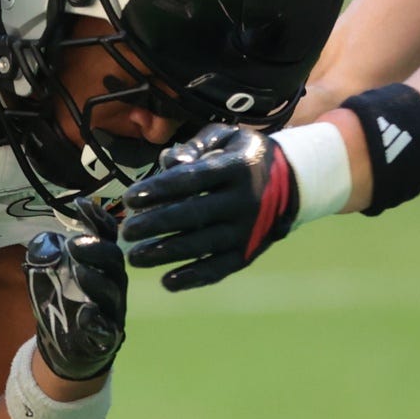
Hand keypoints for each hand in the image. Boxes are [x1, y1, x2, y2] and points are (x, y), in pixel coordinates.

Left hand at [24, 217, 126, 380]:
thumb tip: (43, 240)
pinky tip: (85, 313)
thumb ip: (46, 256)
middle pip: (113, 260)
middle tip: (74, 245)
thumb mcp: (50, 275)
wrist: (70, 350)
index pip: (106, 236)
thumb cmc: (63, 304)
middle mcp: (113, 282)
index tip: (80, 204)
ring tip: (77, 271)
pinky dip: (95, 320)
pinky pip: (106, 328)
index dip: (97, 219)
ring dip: (94, 280)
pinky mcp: (107, 336)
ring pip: (111, 291)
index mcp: (102, 264)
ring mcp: (113, 310)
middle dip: (95, 249)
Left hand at [119, 124, 298, 291]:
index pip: (192, 179)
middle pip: (193, 215)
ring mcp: (247, 230)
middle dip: (155, 224)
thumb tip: (168, 161)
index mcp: (237, 167)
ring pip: (202, 245)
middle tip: (126, 231)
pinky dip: (193, 277)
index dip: (158, 190)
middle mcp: (244, 201)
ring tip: (135, 258)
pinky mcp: (247, 253)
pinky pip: (219, 269)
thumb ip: (195, 146)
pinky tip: (166, 281)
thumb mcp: (226, 137)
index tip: (128, 199)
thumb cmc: (243, 155)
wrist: (292, 182)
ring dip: (166, 254)